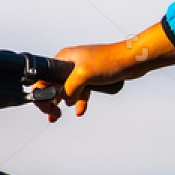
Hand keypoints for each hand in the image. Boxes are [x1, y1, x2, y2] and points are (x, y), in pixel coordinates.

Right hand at [35, 21, 174, 120]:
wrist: (133, 60)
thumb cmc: (110, 60)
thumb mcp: (82, 76)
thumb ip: (68, 90)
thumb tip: (63, 101)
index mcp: (64, 58)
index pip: (45, 77)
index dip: (42, 93)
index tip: (46, 105)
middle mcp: (70, 63)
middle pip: (53, 85)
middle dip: (51, 101)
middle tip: (52, 114)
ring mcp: (81, 70)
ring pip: (67, 90)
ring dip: (64, 103)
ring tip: (58, 116)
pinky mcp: (92, 76)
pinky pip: (81, 91)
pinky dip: (79, 101)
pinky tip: (80, 110)